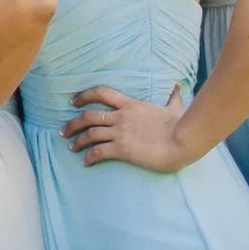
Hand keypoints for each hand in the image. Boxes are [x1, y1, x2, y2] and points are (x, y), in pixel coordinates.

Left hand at [62, 84, 192, 170]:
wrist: (184, 139)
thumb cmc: (182, 125)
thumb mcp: (174, 108)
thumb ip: (172, 98)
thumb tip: (178, 87)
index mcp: (131, 105)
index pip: (101, 93)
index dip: (84, 96)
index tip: (73, 101)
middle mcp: (121, 116)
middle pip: (88, 116)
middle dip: (73, 123)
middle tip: (64, 130)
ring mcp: (121, 132)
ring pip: (90, 134)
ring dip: (78, 141)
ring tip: (71, 147)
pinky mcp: (123, 148)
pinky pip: (99, 152)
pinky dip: (89, 157)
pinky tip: (85, 162)